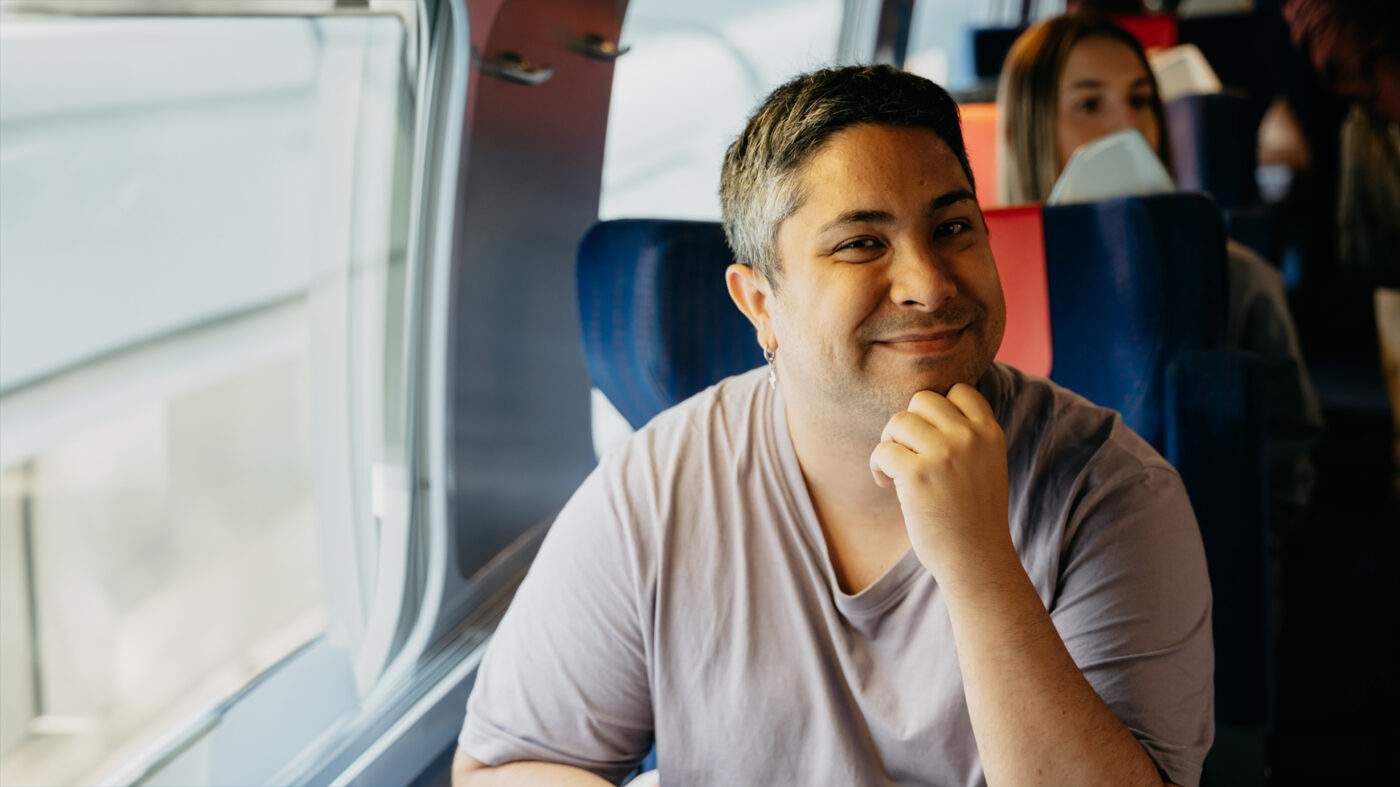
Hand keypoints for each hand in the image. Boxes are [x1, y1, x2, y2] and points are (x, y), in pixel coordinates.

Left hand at [869, 384, 1011, 580]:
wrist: (977, 560)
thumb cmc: (974, 516)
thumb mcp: (986, 465)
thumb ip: (966, 436)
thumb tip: (921, 410)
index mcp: (989, 432)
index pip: (960, 390)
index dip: (938, 409)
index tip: (930, 436)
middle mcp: (969, 437)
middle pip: (922, 399)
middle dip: (908, 423)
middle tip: (906, 452)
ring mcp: (943, 453)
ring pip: (898, 421)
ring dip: (889, 443)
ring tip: (893, 469)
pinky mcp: (917, 474)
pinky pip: (883, 451)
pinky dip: (877, 466)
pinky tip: (885, 484)